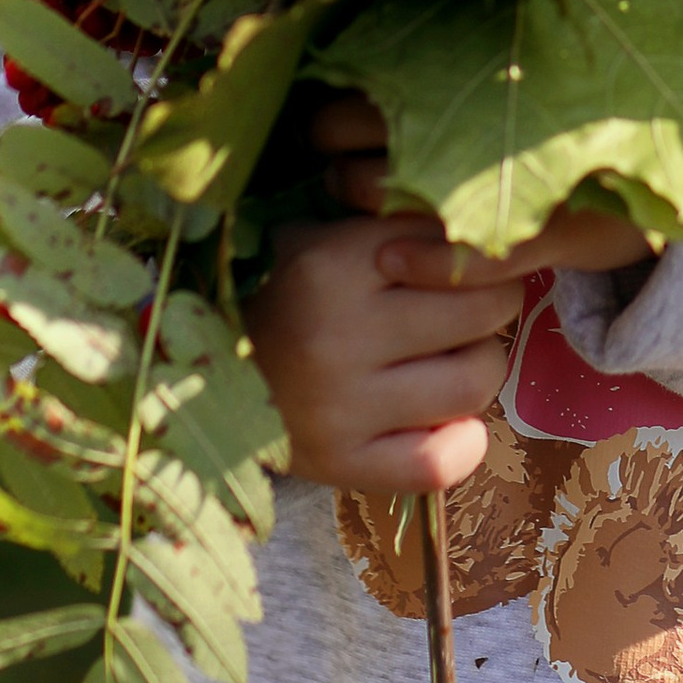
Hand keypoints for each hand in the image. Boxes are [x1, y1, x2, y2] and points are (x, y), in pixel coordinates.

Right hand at [245, 99, 659, 497]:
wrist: (195, 379)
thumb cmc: (274, 296)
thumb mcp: (317, 237)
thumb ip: (391, 223)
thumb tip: (477, 217)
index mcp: (331, 264)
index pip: (454, 245)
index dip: (472, 252)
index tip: (463, 261)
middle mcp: (338, 334)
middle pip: (482, 309)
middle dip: (488, 304)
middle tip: (468, 309)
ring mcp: (340, 408)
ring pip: (475, 379)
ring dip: (476, 366)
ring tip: (450, 360)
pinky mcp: (341, 465)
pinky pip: (440, 461)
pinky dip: (459, 442)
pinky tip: (445, 422)